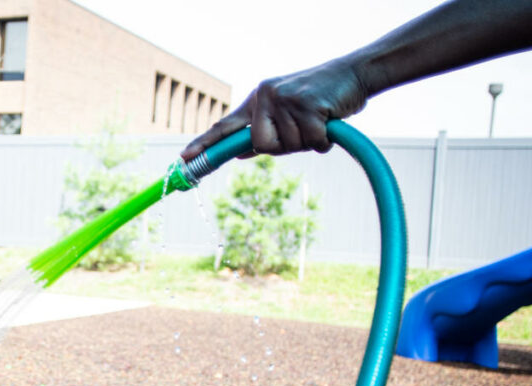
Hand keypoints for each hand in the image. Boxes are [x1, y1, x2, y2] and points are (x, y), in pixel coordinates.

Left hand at [181, 57, 368, 159]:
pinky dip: (324, 141)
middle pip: (262, 146)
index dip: (204, 145)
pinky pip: (312, 143)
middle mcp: (265, 97)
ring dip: (308, 142)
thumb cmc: (320, 98)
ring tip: (318, 120)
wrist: (353, 74)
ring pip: (289, 147)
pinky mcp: (307, 104)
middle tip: (303, 130)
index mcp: (257, 101)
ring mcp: (285, 99)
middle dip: (284, 147)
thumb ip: (263, 130)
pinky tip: (329, 121)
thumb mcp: (286, 112)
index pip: (225, 126)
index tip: (184, 159)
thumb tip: (240, 152)